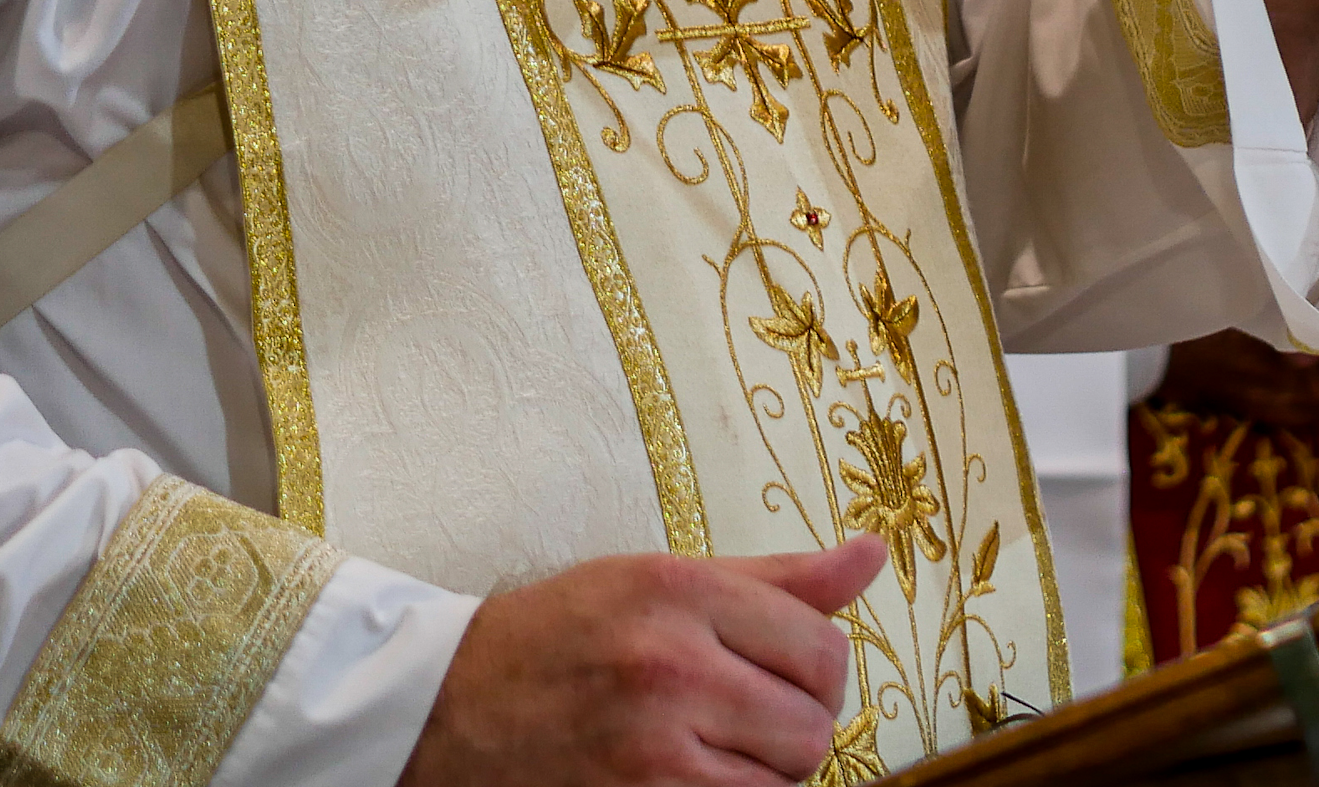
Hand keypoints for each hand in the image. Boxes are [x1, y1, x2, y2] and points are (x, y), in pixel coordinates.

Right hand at [401, 537, 882, 786]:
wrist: (446, 709)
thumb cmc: (559, 637)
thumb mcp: (657, 579)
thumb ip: (774, 579)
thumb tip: (872, 555)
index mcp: (679, 590)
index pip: (821, 645)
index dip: (814, 670)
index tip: (779, 673)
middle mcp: (671, 664)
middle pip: (813, 722)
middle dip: (794, 727)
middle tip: (744, 716)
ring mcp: (656, 747)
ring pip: (786, 780)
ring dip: (766, 774)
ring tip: (715, 749)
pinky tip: (695, 778)